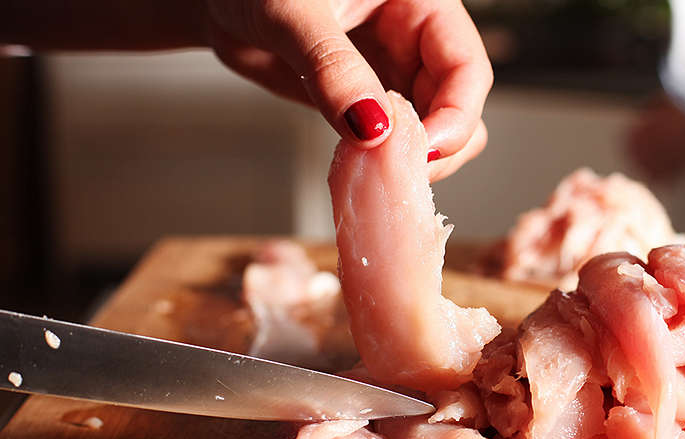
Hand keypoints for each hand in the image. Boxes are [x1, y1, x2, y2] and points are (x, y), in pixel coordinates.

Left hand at [205, 0, 491, 180]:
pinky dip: (380, 164)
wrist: (215, 2)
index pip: (466, 66)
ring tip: (370, 170)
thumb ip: (332, 66)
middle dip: (437, 146)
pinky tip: (355, 167)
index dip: (457, 113)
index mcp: (420, 2)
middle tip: (396, 171)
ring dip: (409, 160)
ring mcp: (393, 75)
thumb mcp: (291, 11)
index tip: (424, 147)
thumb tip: (371, 126)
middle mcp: (415, 41)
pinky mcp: (367, 103)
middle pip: (458, 107)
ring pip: (432, 131)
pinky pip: (392, 143)